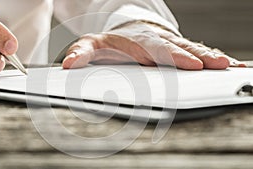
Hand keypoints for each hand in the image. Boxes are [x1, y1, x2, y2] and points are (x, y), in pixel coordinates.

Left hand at [63, 21, 245, 69]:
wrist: (125, 30)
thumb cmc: (110, 42)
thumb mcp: (92, 44)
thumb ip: (81, 53)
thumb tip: (67, 64)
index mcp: (137, 42)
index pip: (155, 49)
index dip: (171, 56)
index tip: (187, 63)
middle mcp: (156, 41)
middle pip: (178, 47)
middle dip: (197, 56)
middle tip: (214, 65)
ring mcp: (169, 44)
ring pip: (191, 47)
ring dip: (209, 56)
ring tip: (226, 65)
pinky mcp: (178, 47)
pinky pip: (198, 50)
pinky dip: (213, 57)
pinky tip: (228, 64)